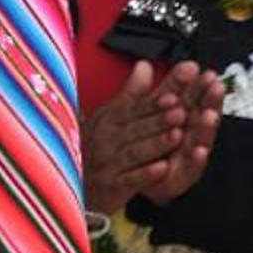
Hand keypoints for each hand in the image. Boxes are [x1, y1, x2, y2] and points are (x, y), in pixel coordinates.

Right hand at [82, 60, 215, 212]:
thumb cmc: (94, 145)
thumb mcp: (108, 115)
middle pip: (136, 129)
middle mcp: (105, 140)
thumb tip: (146, 65)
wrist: (71, 183)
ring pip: (135, 152)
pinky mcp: (111, 187)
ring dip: (156, 144)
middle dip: (158, 120)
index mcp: (106, 121)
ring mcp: (108, 164)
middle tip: (181, 112)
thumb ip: (131, 92)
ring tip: (177, 136)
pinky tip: (162, 169)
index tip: (173, 94)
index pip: (132, 109)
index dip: (153, 103)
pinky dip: (146, 175)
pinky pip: (129, 180)